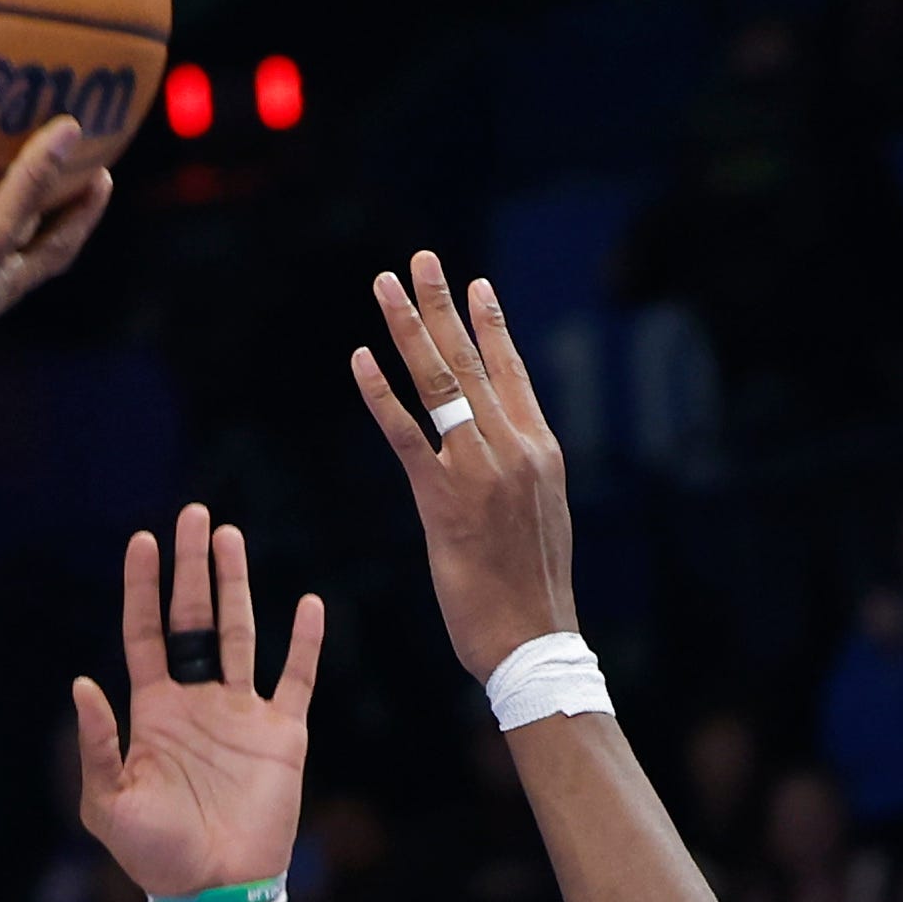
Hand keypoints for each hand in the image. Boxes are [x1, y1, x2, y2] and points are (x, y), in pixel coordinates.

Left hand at [72, 505, 318, 898]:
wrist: (215, 891)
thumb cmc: (155, 856)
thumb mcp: (108, 804)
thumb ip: (98, 745)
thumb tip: (82, 683)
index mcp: (153, 712)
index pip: (145, 634)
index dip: (143, 588)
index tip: (142, 542)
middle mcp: (197, 702)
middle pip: (194, 619)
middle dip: (191, 569)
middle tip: (194, 517)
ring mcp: (241, 715)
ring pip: (241, 634)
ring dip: (235, 586)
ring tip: (230, 537)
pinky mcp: (282, 735)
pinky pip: (296, 679)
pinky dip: (305, 643)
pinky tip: (308, 603)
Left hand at [349, 254, 576, 681]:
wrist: (533, 640)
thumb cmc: (532, 593)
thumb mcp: (540, 519)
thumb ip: (521, 477)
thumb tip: (503, 457)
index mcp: (541, 451)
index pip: (512, 373)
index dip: (491, 326)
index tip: (475, 286)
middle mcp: (514, 449)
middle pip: (472, 361)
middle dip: (443, 306)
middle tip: (420, 260)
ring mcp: (480, 470)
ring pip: (439, 382)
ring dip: (408, 328)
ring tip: (385, 285)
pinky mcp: (443, 498)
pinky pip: (407, 432)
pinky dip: (381, 393)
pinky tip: (361, 359)